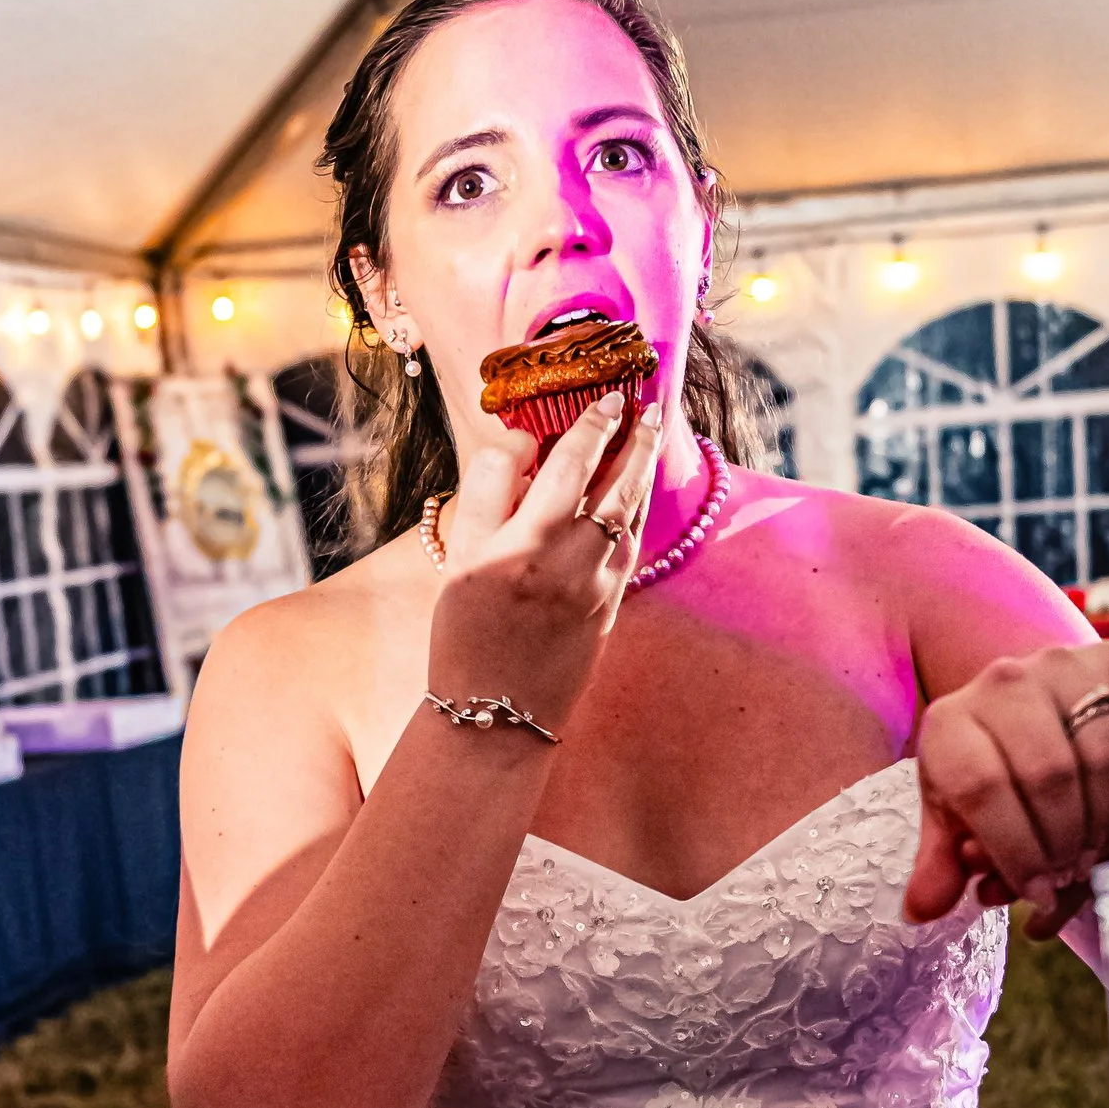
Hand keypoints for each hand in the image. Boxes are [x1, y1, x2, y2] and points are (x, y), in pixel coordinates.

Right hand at [425, 383, 661, 732]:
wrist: (496, 712)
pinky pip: (630, 545)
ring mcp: (600, 584)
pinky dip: (634, 511)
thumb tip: (520, 447)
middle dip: (638, 437)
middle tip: (649, 403)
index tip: (606, 395)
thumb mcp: (458, 559)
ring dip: (643, 469)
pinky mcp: (611, 607)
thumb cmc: (465, 634)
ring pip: (631, 512)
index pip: (572, 462)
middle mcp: (574, 558)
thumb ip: (487, 495)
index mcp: (529, 540)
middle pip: (619, 481)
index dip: (591, 424)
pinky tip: (632, 496)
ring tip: (650, 435)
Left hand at [906, 642, 1108, 935]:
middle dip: (1064, 841)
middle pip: (1048, 774)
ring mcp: (1066, 665)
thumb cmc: (990, 773)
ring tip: (1095, 852)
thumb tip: (921, 910)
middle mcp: (1005, 681)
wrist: (1032, 709)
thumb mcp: (956, 816)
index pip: (982, 789)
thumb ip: (941, 862)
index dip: (1015, 851)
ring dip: (1104, 817)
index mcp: (951, 722)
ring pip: (1103, 751)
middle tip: (1069, 874)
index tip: (1036, 889)